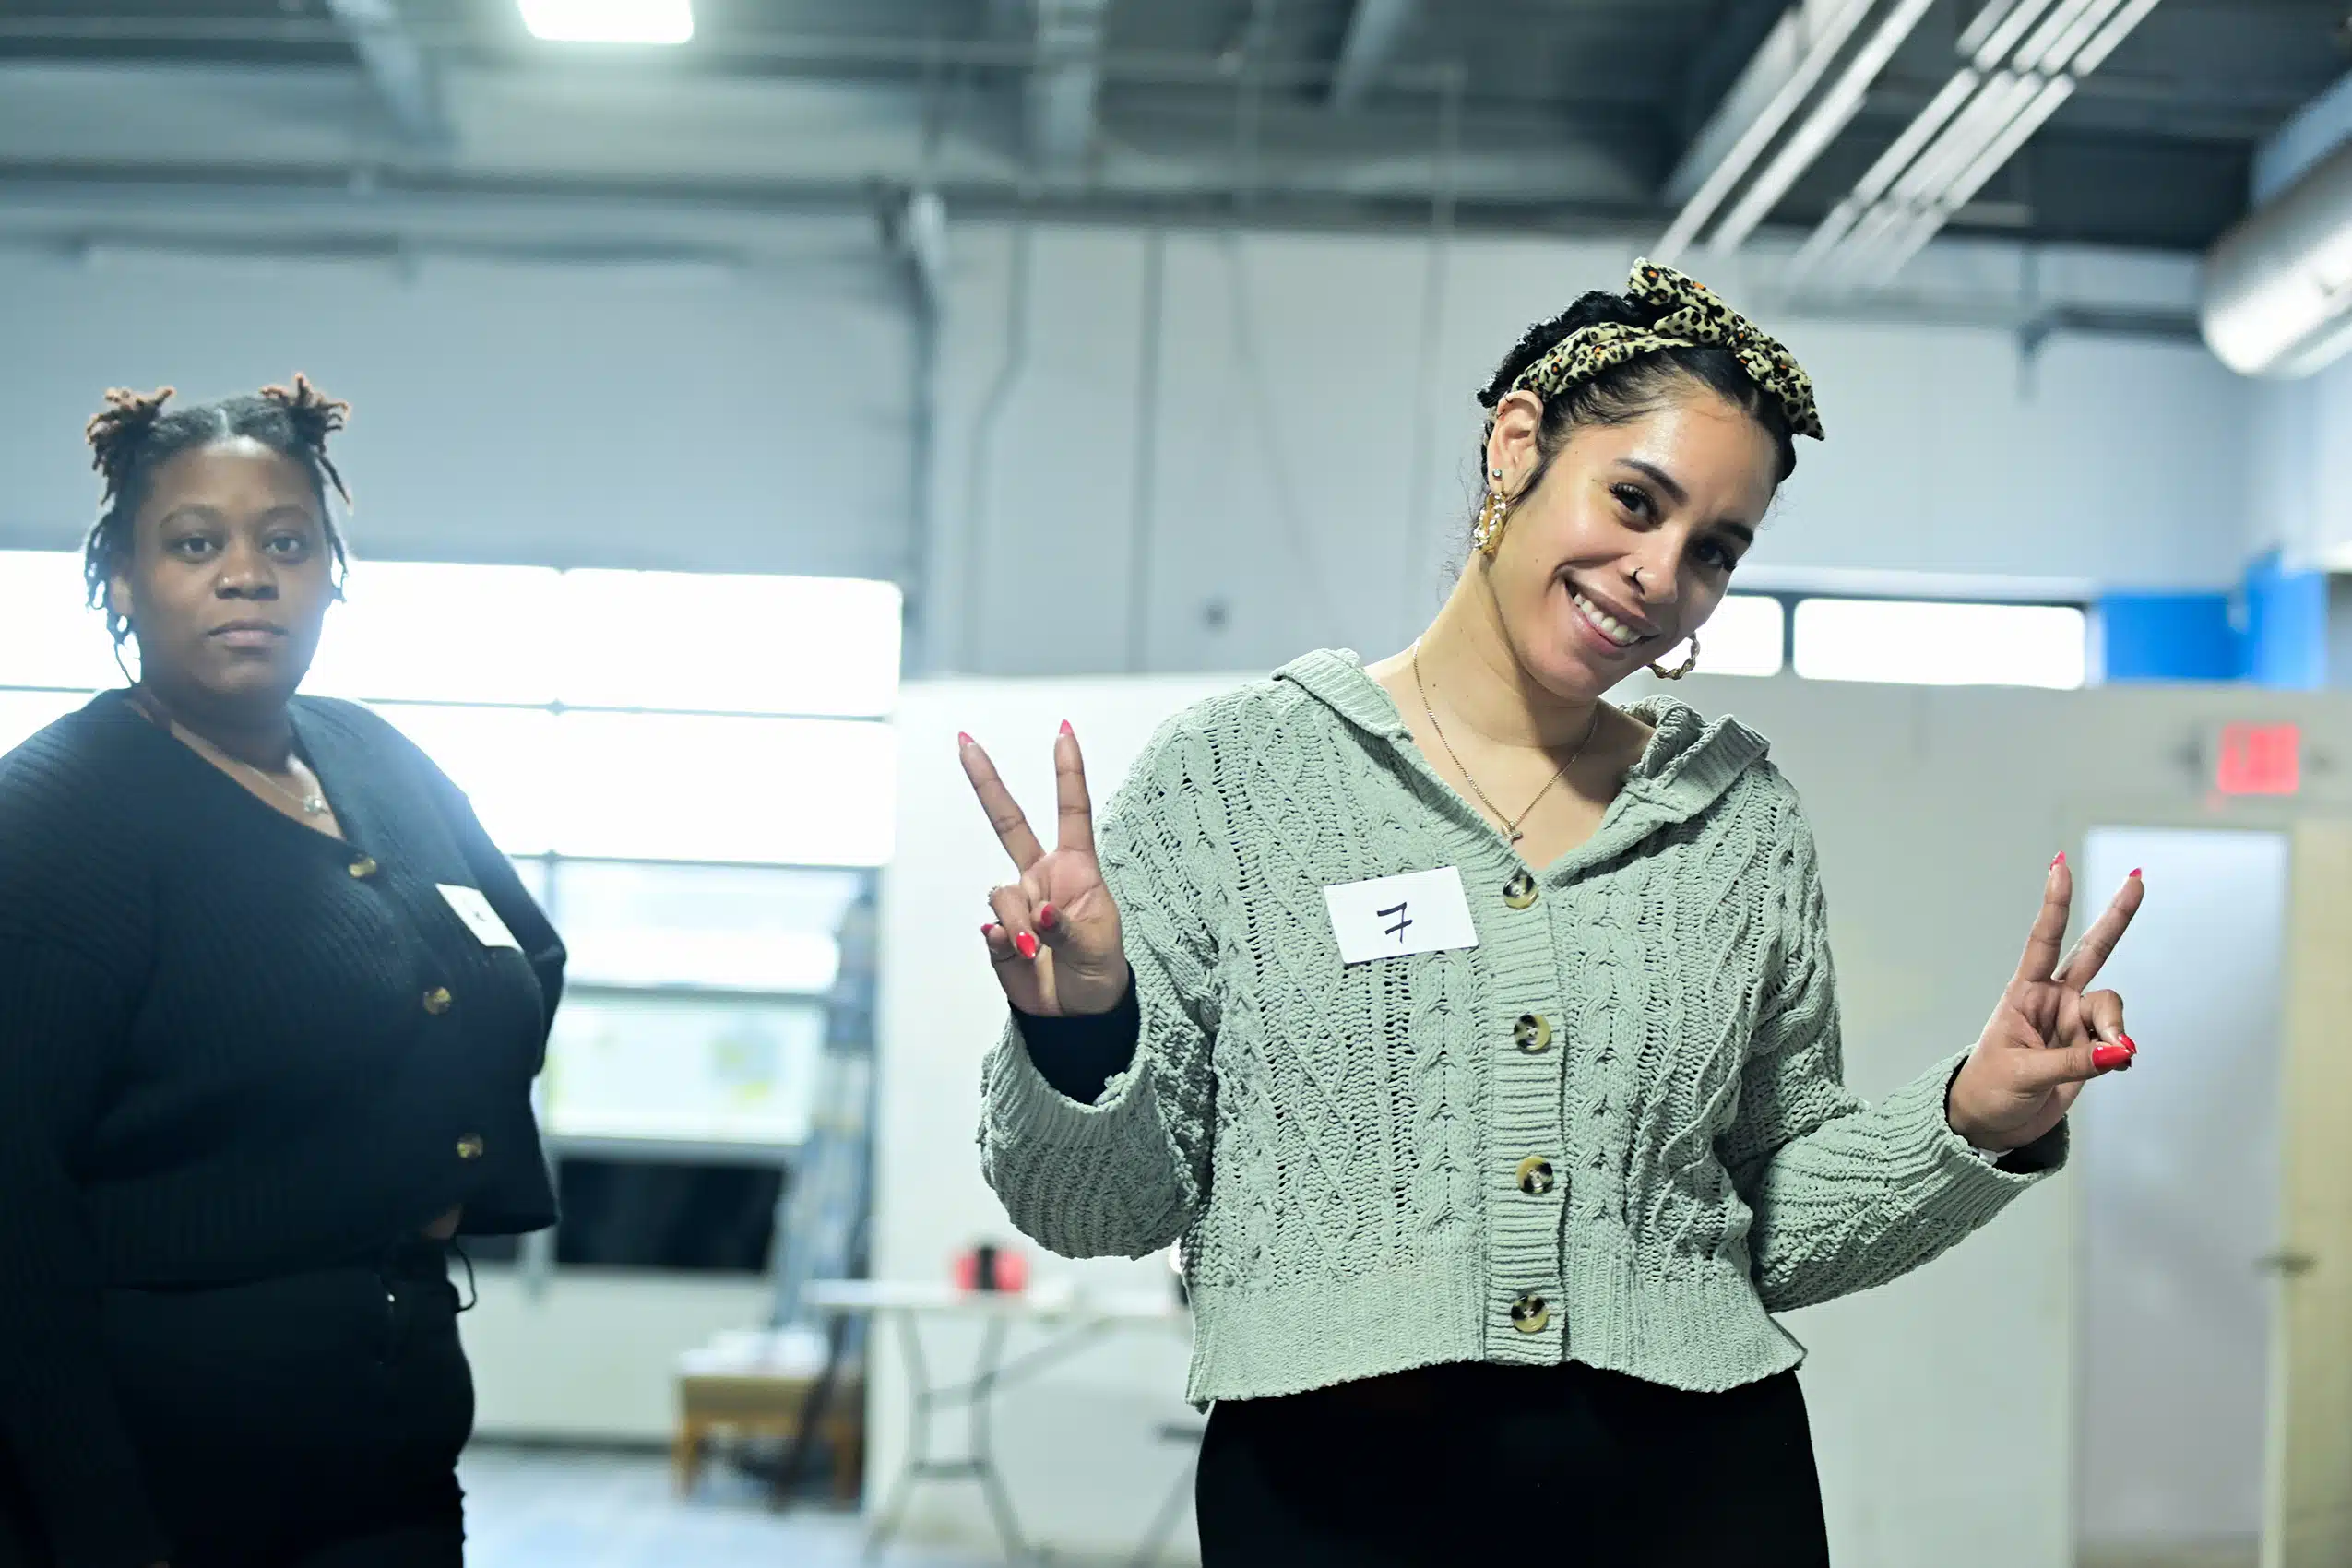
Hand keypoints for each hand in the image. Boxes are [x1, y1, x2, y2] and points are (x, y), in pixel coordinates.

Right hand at [959, 723, 1130, 1016]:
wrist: (1077, 1014)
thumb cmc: (1099, 970)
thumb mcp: (1097, 946)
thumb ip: (1065, 925)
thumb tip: (1037, 909)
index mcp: (1076, 869)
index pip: (1071, 812)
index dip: (1068, 772)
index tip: (1063, 731)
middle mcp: (1042, 877)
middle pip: (1008, 822)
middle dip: (985, 782)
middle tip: (963, 741)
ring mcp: (1018, 903)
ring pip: (1002, 894)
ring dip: (1018, 924)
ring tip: (1036, 953)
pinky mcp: (998, 932)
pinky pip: (991, 925)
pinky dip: (1003, 941)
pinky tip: (1017, 954)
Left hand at [1948, 854, 2144, 1150]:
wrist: (1992, 1122)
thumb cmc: (1991, 1090)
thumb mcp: (2024, 1074)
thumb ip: (2074, 1062)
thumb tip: (2120, 1051)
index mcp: (2024, 993)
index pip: (2043, 941)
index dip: (2055, 905)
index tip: (2060, 865)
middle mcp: (2053, 1000)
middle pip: (2092, 950)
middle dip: (2116, 916)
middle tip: (2137, 879)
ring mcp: (2074, 1022)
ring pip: (2112, 1008)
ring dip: (2117, 1029)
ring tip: (2116, 1055)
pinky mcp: (2090, 1047)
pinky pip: (2118, 1041)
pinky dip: (2120, 1050)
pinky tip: (2116, 1062)